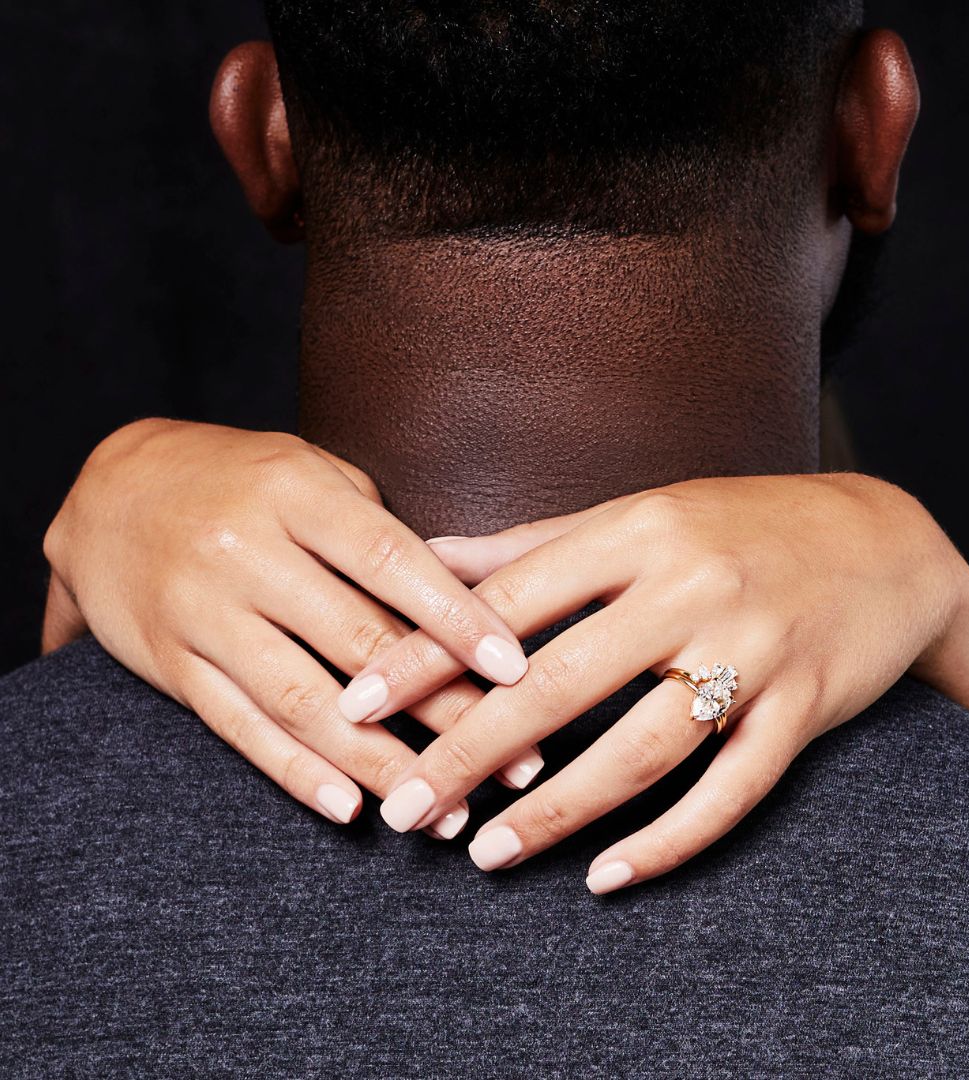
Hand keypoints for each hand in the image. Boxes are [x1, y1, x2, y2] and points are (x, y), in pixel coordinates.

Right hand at [43, 419, 541, 828]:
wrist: (108, 489)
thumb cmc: (238, 480)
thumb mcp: (306, 472)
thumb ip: (375, 529)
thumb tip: (460, 597)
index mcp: (294, 493)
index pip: (390, 560)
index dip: (455, 617)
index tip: (514, 669)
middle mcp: (245, 551)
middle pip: (358, 642)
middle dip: (443, 709)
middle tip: (512, 760)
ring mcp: (202, 610)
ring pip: (302, 700)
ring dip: (379, 762)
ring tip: (444, 810)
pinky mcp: (171, 662)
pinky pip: (240, 726)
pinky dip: (296, 771)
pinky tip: (350, 807)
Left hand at [343, 473, 968, 890]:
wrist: (886, 541)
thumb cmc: (742, 526)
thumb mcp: (641, 514)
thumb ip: (534, 543)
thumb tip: (431, 557)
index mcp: (638, 531)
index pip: (510, 598)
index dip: (427, 653)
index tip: (354, 702)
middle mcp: (691, 587)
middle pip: (562, 681)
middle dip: (470, 750)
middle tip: (401, 809)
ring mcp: (753, 651)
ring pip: (641, 746)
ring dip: (557, 808)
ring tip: (484, 854)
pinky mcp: (803, 709)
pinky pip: (732, 789)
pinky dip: (670, 842)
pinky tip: (606, 877)